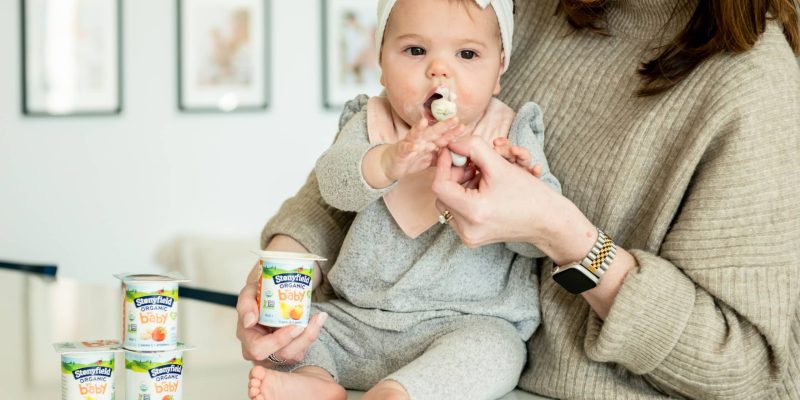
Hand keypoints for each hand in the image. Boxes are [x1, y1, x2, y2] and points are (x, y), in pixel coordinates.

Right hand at [236, 235, 328, 365]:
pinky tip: (318, 321)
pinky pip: (302, 350)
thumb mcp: (248, 294)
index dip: (279, 340)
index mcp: (247, 339)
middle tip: (312, 322)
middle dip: (301, 340)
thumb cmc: (257, 296)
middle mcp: (260, 351)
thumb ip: (246, 305)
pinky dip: (311, 336)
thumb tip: (249, 322)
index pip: (260, 349)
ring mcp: (275, 354)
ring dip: (310, 336)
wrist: (268, 297)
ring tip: (320, 318)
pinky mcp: (288, 352)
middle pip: (282, 355)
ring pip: (295, 354)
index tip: (296, 326)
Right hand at [381, 117, 464, 181]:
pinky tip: (414, 146)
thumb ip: (442, 156)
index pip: (443, 136)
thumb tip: (459, 157)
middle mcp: (420, 140)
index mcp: (429, 141)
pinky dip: (409, 147)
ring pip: (415, 135)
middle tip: (454, 119)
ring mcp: (409, 144)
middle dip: (443, 126)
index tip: (463, 127)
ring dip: (420, 129)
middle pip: (433, 131)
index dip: (452, 132)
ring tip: (425, 122)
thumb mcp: (430, 158)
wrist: (391, 164)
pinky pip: (404, 149)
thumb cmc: (412, 159)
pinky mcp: (400, 152)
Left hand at [432, 136, 592, 260]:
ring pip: (449, 202)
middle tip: (472, 164)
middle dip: (454, 174)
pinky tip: (483, 189)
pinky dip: (466, 196)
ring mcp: (468, 236)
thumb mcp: (501, 165)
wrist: (548, 221)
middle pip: (442, 194)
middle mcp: (466, 229)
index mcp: (473, 212)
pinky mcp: (472, 237)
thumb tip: (452, 143)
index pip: (440, 185)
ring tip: (481, 175)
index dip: (444, 164)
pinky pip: (458, 211)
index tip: (454, 150)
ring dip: (461, 184)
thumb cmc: (529, 194)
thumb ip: (474, 149)